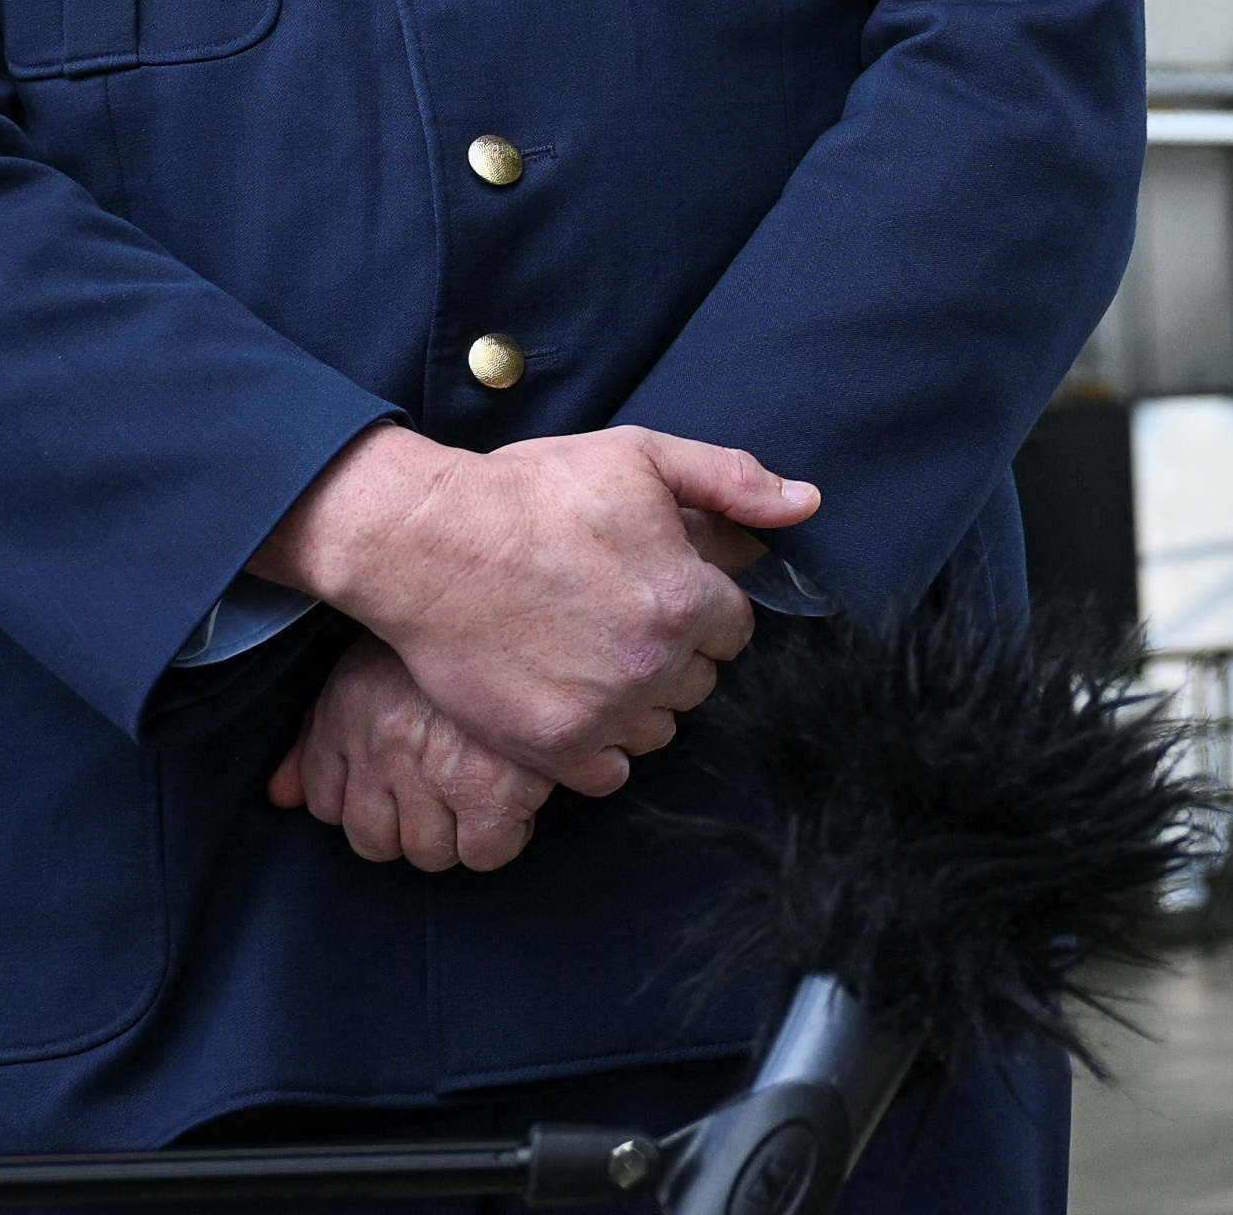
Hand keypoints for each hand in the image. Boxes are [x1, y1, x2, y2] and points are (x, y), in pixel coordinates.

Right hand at [252, 424, 816, 788]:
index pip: (735, 630)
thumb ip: (731, 480)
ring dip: (638, 703)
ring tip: (593, 661)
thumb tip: (806, 504)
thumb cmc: (533, 493)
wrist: (427, 543)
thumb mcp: (640, 457)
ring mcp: (601, 712)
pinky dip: (598, 750)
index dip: (703, 609)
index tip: (665, 593)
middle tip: (621, 622)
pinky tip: (573, 705)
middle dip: (674, 654)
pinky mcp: (549, 746)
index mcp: (686, 598)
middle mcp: (653, 664)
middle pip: (700, 682)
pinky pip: (608, 775)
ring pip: (658, 730)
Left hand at [273, 635, 556, 870]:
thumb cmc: (460, 628)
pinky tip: (516, 797)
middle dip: (410, 825)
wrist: (529, 597)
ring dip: (458, 833)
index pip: (324, 803)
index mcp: (348, 709)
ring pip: (429, 853)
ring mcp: (434, 770)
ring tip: (484, 788)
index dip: (367, 801)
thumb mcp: (375, 663)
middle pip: (375, 842)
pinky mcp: (493, 787)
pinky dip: (502, 835)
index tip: (399, 785)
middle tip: (446, 788)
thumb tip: (282, 798)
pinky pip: (485, 852)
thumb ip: (318, 737)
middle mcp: (381, 745)